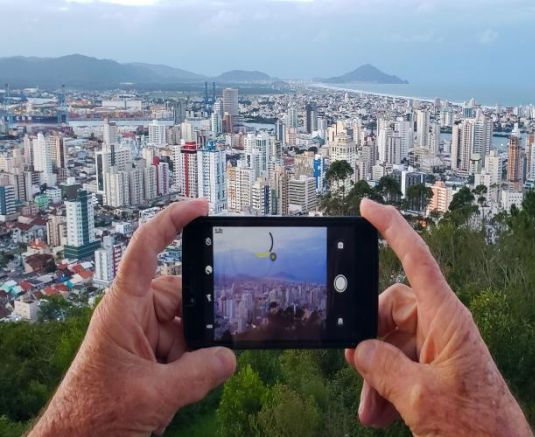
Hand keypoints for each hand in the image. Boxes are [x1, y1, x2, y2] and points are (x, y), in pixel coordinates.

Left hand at [31, 199, 236, 435]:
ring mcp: (143, 335)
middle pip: (181, 292)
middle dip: (202, 313)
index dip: (172, 223)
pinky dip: (195, 360)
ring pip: (187, 322)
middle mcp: (134, 315)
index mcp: (124, 308)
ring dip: (197, 345)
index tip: (200, 208)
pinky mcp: (151, 355)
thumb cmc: (94, 415)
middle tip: (221, 330)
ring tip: (195, 373)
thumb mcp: (155, 394)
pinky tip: (194, 380)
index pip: (146, 251)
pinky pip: (184, 344)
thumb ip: (200, 373)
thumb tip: (230, 357)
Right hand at [345, 199, 531, 435]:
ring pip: (393, 342)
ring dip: (376, 375)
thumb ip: (384, 367)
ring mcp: (440, 347)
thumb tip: (361, 349)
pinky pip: (403, 363)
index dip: (391, 227)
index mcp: (446, 318)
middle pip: (391, 310)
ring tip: (372, 410)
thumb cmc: (477, 426)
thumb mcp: (419, 398)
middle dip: (369, 341)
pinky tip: (382, 413)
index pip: (416, 258)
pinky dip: (387, 385)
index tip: (369, 206)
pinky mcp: (438, 368)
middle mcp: (442, 326)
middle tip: (359, 372)